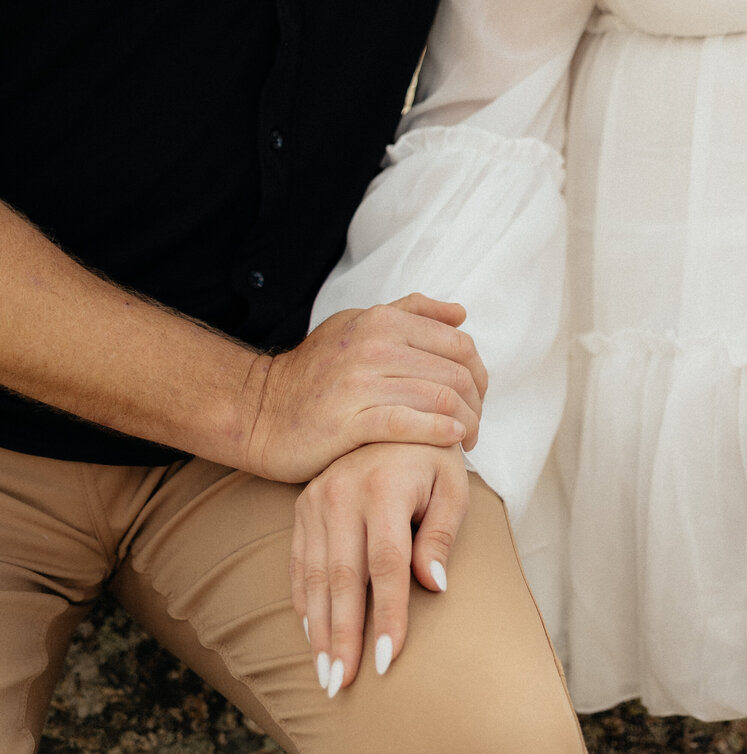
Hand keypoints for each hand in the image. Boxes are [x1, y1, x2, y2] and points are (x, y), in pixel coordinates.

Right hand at [241, 293, 486, 481]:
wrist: (260, 411)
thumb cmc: (315, 371)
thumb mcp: (358, 324)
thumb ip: (410, 312)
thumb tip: (458, 312)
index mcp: (383, 320)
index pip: (460, 345)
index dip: (479, 374)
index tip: (476, 398)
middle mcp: (375, 345)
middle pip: (457, 374)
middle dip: (477, 403)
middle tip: (475, 426)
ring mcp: (361, 382)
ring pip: (441, 399)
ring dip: (467, 423)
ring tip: (467, 441)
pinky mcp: (349, 421)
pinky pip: (410, 424)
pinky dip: (440, 432)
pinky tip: (452, 440)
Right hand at [291, 440, 468, 695]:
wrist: (392, 413)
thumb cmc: (432, 458)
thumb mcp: (452, 487)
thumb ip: (440, 535)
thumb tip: (434, 585)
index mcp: (383, 487)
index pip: (385, 565)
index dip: (386, 615)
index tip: (388, 661)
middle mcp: (341, 493)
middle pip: (342, 579)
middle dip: (343, 637)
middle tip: (343, 684)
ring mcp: (316, 500)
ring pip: (315, 577)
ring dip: (319, 630)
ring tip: (327, 675)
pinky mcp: (302, 507)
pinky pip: (299, 564)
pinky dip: (304, 603)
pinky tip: (312, 637)